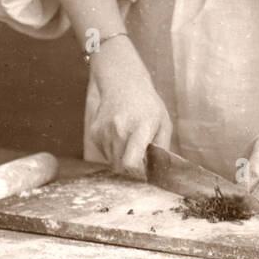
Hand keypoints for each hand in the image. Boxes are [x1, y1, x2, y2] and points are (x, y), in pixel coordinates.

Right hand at [87, 36, 171, 175]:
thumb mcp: (164, 123)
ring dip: (122, 160)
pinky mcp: (94, 133)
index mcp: (140, 127)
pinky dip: (113, 152)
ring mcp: (104, 131)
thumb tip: (157, 172)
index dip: (137, 174)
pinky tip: (120, 136)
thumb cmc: (147, 105)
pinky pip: (104, 154)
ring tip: (130, 142)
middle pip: (121, 167)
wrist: (123, 84)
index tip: (144, 173)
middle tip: (140, 157)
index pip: (131, 163)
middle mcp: (119, 129)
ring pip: (112, 162)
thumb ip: (162, 149)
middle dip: (131, 169)